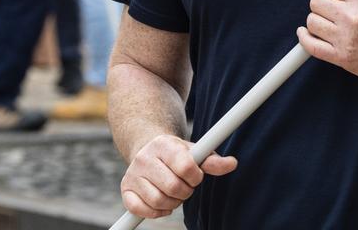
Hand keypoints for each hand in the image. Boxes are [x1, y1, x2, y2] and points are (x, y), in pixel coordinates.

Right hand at [119, 134, 236, 218]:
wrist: (150, 149)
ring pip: (157, 200)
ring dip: (173, 203)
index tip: (196, 176)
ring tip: (175, 194)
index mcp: (164, 145)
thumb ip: (212, 160)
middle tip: (186, 187)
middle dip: (186, 192)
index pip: (185, 167)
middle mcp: (144, 158)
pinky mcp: (125, 189)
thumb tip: (232, 163)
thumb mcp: (195, 152)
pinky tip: (163, 204)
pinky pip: (139, 209)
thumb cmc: (178, 154)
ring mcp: (132, 174)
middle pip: (173, 187)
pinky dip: (155, 212)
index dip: (196, 177)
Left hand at [297, 0, 357, 81]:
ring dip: (317, 22)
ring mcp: (346, 38)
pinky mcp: (341, 56)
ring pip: (312, 22)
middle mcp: (354, 17)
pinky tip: (307, 33)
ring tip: (329, 24)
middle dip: (322, 4)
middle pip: (316, 1)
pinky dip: (304, 38)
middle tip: (332, 10)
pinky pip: (310, 45)